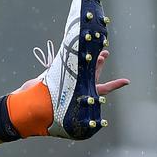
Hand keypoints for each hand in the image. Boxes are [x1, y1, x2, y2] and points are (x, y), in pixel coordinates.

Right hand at [14, 50, 129, 93]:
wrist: (29, 105)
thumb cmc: (51, 103)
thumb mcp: (73, 91)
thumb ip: (86, 83)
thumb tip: (99, 70)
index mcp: (83, 94)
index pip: (103, 89)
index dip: (115, 85)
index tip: (127, 81)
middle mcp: (75, 89)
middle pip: (92, 76)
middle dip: (98, 64)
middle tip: (104, 53)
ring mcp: (63, 85)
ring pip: (78, 71)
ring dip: (87, 61)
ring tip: (90, 51)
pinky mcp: (51, 81)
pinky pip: (60, 69)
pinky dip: (63, 61)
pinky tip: (67, 52)